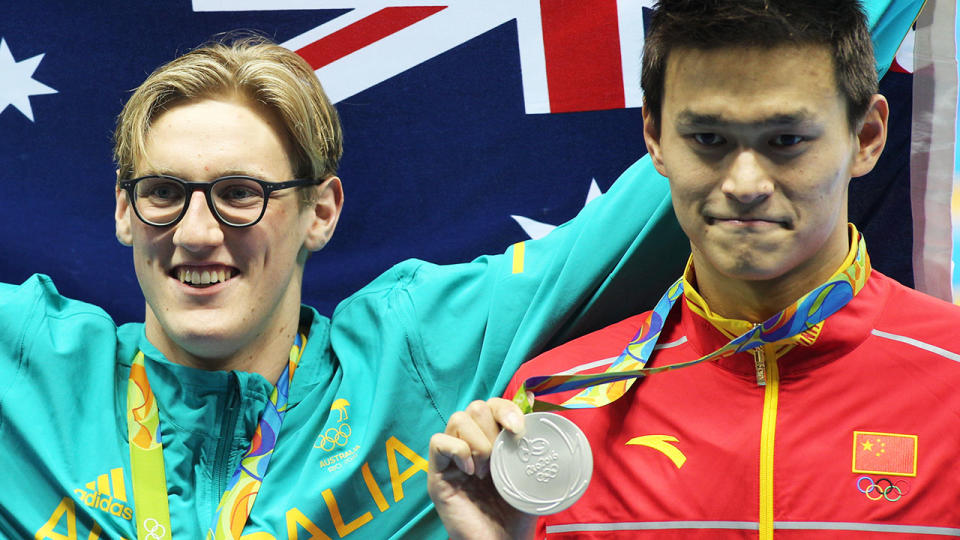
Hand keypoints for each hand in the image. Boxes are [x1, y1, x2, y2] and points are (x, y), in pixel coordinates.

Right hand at [428, 398, 537, 539]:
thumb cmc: (516, 512)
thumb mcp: (528, 471)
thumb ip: (529, 439)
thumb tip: (533, 398)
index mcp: (491, 440)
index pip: (492, 404)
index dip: (505, 409)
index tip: (519, 430)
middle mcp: (469, 444)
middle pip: (475, 407)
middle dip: (492, 429)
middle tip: (500, 459)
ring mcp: (452, 459)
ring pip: (458, 419)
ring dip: (479, 443)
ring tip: (487, 471)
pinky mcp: (437, 474)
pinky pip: (438, 442)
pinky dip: (458, 451)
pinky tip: (471, 472)